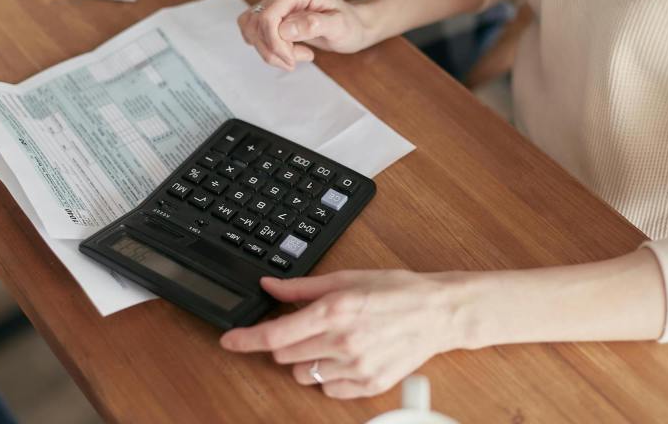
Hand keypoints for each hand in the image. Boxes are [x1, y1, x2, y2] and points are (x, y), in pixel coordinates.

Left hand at [220, 270, 461, 398]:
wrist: (438, 314)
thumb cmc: (397, 292)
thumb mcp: (347, 278)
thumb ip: (302, 287)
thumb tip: (270, 287)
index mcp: (333, 311)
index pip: (274, 335)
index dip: (245, 339)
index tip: (230, 341)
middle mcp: (341, 342)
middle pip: (284, 355)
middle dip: (285, 342)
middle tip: (306, 327)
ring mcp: (356, 368)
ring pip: (304, 374)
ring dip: (306, 360)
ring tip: (331, 342)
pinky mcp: (368, 386)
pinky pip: (329, 390)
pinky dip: (330, 375)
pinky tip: (348, 356)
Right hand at [237, 0, 373, 70]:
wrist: (351, 25)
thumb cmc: (348, 24)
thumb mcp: (339, 26)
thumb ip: (315, 24)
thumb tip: (288, 29)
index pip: (268, 17)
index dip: (275, 44)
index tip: (291, 59)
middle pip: (256, 25)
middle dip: (274, 50)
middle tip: (296, 59)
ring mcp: (274, 3)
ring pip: (251, 29)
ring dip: (269, 51)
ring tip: (294, 56)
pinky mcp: (271, 15)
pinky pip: (253, 31)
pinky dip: (265, 47)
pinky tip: (286, 50)